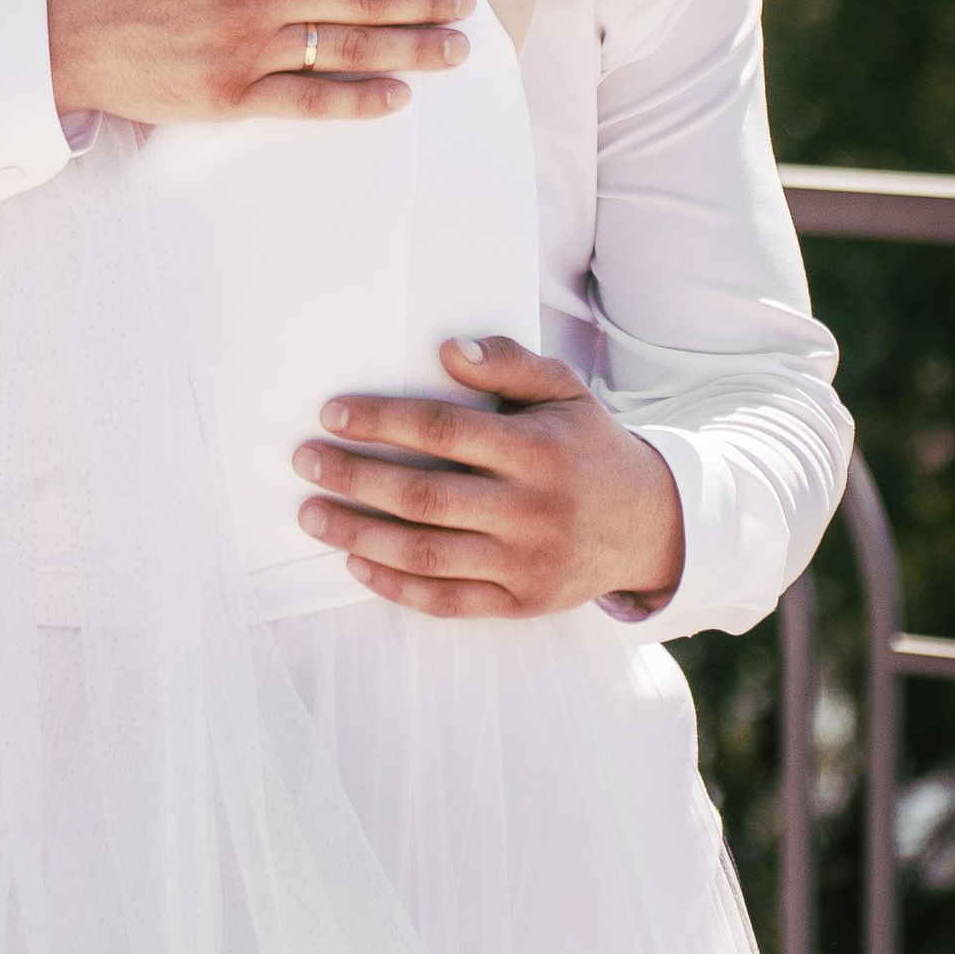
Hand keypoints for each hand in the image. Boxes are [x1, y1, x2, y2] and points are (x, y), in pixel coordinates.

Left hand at [290, 334, 685, 618]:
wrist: (649, 525)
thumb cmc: (588, 446)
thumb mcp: (564, 390)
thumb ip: (509, 364)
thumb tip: (447, 349)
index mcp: (538, 451)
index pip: (445, 432)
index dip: (383, 422)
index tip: (332, 413)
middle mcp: (532, 510)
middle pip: (424, 497)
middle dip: (354, 478)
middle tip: (305, 461)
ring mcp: (525, 564)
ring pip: (426, 554)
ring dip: (359, 534)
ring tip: (312, 514)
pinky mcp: (519, 604)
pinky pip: (446, 601)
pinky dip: (394, 585)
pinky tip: (355, 561)